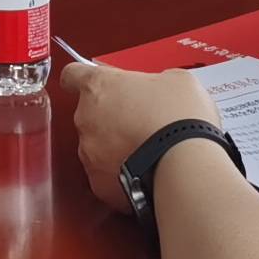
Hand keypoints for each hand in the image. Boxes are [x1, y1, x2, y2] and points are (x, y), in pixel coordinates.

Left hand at [70, 58, 219, 211]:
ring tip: (149, 150)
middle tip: (143, 121)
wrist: (186, 166)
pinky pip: (106, 175)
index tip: (89, 80)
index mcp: (99, 86)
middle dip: (112, 117)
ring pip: (97, 147)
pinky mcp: (99, 184)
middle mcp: (86, 118)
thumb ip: (156, 80)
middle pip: (90, 114)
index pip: (73, 74)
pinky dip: (121, 174)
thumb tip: (160, 89)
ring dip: (116, 147)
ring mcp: (89, 153)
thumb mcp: (177, 81)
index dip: (82, 77)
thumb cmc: (180, 120)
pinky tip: (146, 172)